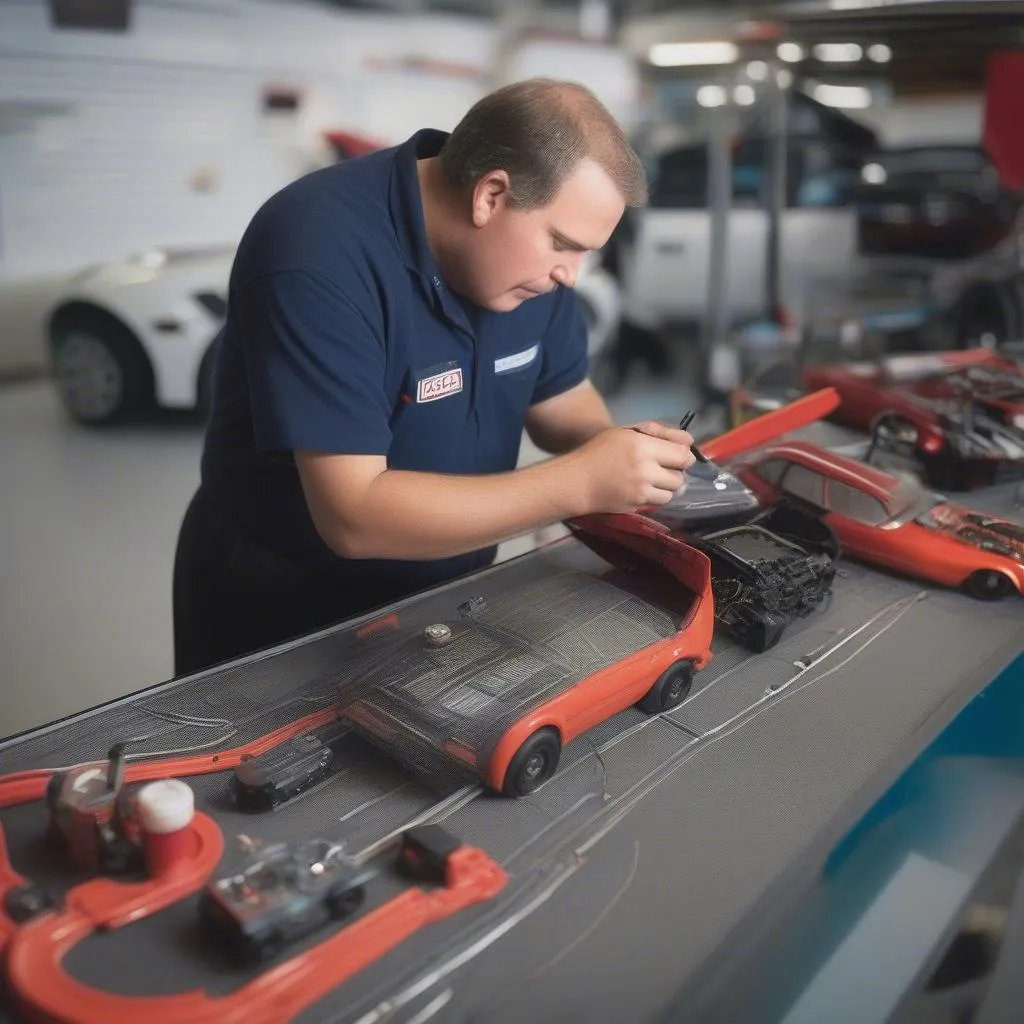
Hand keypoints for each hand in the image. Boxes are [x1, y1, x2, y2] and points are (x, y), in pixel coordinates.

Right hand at [566, 422, 695, 512]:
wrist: (576, 481)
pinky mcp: (637, 505)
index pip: (683, 455)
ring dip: (666, 485)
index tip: (678, 455)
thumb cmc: (599, 451)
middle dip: (675, 471)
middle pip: (681, 475)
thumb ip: (659, 432)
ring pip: (673, 491)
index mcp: (642, 446)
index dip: (685, 455)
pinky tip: (640, 489)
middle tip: (662, 467)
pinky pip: (658, 501)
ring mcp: (641, 491)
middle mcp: (645, 469)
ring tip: (651, 479)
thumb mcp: (626, 433)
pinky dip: (654, 495)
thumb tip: (689, 442)